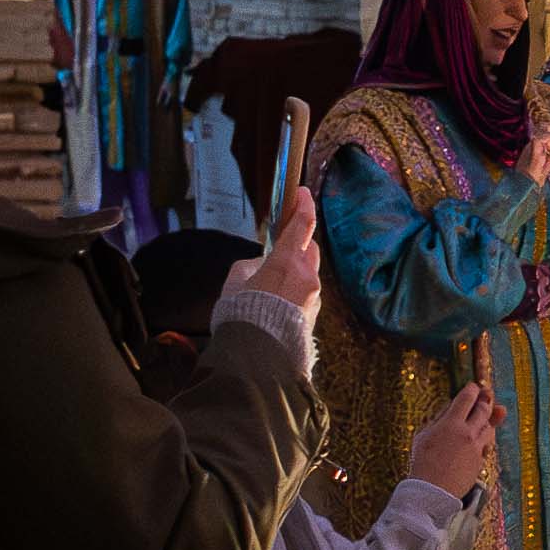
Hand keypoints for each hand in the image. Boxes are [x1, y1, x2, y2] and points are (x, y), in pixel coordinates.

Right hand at [229, 185, 324, 317]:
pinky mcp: (314, 314)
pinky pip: (306, 293)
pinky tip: (277, 303)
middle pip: (308, 249)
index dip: (304, 205)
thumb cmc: (242, 315)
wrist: (259, 356)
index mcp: (286, 262)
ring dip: (294, 272)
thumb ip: (250, 266)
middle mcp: (306, 276)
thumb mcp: (235, 282)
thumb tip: (261, 265)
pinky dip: (295, 291)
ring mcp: (313, 296)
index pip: (302, 225)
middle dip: (296, 245)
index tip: (302, 193)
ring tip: (270, 285)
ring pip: (308, 273)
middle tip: (279, 248)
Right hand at [410, 375, 502, 496]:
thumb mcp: (424, 435)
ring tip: (486, 416)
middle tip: (486, 395)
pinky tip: (479, 439)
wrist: (432, 490)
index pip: (467, 398)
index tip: (474, 387)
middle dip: (486, 401)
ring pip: (489, 428)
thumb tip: (450, 408)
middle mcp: (468, 433)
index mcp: (451, 423)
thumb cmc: (423, 461)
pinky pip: (486, 446)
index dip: (472, 390)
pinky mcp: (480, 462)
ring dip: (488, 420)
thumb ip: (439, 419)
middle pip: (484, 410)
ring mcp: (476, 448)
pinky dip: (484, 440)